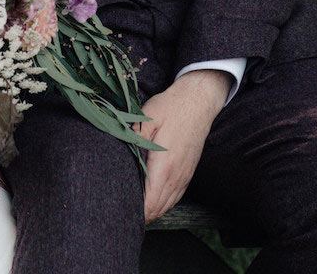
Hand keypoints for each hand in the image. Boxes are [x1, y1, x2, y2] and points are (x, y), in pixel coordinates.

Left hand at [133, 70, 231, 222]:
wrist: (198, 102)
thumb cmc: (171, 107)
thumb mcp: (147, 118)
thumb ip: (133, 138)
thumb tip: (118, 155)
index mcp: (164, 166)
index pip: (149, 202)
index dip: (135, 211)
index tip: (118, 211)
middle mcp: (176, 176)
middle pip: (157, 208)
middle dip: (140, 215)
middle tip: (119, 213)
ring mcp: (184, 176)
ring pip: (167, 205)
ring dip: (151, 211)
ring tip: (132, 211)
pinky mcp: (188, 173)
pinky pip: (175, 197)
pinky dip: (162, 204)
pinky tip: (151, 203)